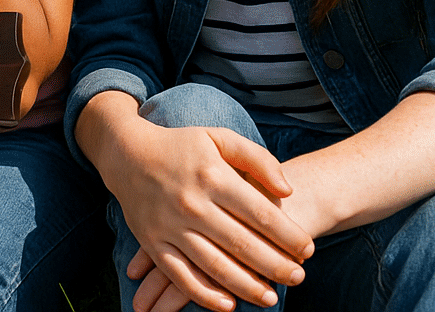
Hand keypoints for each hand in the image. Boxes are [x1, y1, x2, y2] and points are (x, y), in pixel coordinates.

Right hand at [105, 120, 311, 311]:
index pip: (260, 213)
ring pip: (214, 265)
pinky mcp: (152, 242)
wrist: (126, 153)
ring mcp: (170, 225)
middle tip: (299, 278)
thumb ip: (257, 158)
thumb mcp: (219, 138)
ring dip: (246, 286)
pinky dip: (204, 294)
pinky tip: (228, 305)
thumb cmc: (180, 146)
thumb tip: (287, 190)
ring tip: (271, 299)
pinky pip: (180, 275)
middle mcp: (192, 203)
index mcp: (213, 176)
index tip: (308, 250)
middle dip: (276, 266)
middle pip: (242, 244)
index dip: (289, 235)